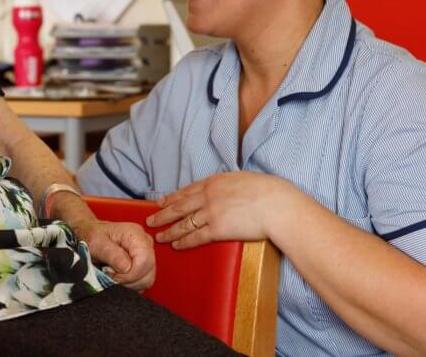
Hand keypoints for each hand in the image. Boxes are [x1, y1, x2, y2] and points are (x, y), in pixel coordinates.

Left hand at [73, 218, 155, 290]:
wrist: (92, 234)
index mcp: (135, 234)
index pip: (144, 261)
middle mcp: (145, 242)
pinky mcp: (145, 263)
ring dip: (129, 283)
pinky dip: (131, 283)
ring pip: (148, 279)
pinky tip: (119, 276)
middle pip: (148, 271)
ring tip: (113, 274)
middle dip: (128, 279)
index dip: (129, 274)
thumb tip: (127, 268)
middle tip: (110, 274)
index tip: (111, 273)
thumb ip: (111, 254)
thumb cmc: (93, 236)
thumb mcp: (96, 243)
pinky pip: (144, 281)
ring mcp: (147, 253)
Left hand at [145, 172, 289, 249]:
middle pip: (179, 206)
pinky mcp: (217, 229)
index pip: (187, 191)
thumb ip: (229, 184)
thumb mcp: (243, 179)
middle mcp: (208, 196)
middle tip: (149, 219)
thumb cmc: (268, 191)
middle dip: (162, 214)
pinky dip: (183, 242)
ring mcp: (211, 212)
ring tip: (159, 236)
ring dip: (169, 230)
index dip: (172, 198)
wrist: (276, 205)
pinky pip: (195, 237)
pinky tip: (176, 245)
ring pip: (183, 223)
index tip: (161, 202)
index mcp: (214, 181)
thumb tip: (228, 188)